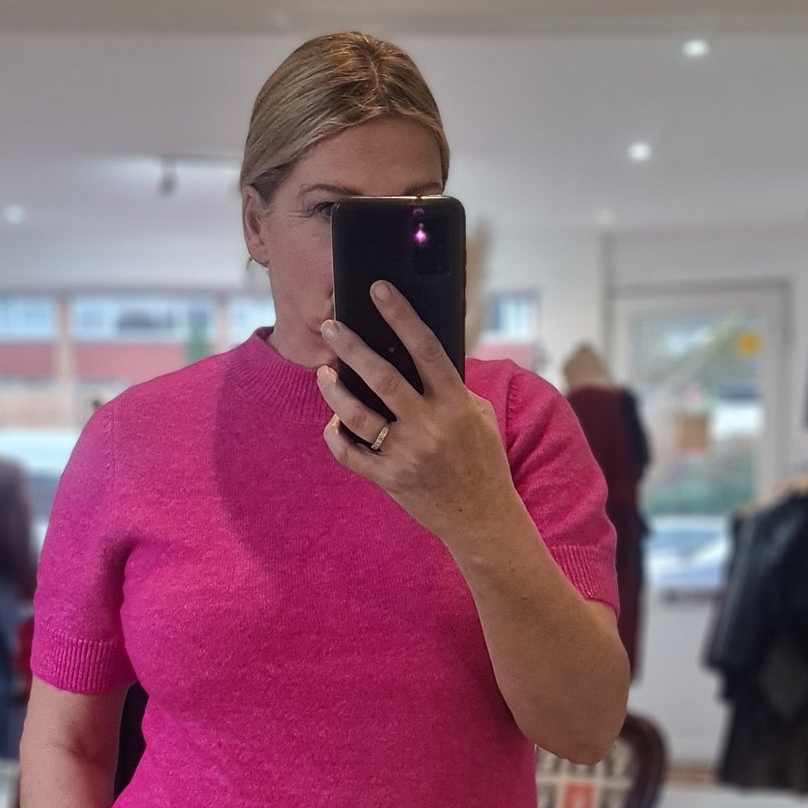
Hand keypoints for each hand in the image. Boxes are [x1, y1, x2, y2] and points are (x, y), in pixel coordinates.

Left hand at [316, 284, 516, 552]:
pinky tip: (331, 421)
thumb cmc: (482, 460)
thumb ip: (449, 387)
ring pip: (357, 414)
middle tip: (329, 325)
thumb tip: (416, 354)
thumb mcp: (477, 416)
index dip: (401, 315)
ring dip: (333, 390)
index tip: (378, 289)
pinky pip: (350, 455)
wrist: (485, 519)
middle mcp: (430, 426)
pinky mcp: (391, 480)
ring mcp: (408, 454)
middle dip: (351, 346)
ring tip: (322, 372)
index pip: (425, 348)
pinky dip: (335, 436)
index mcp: (455, 403)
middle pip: (382, 377)